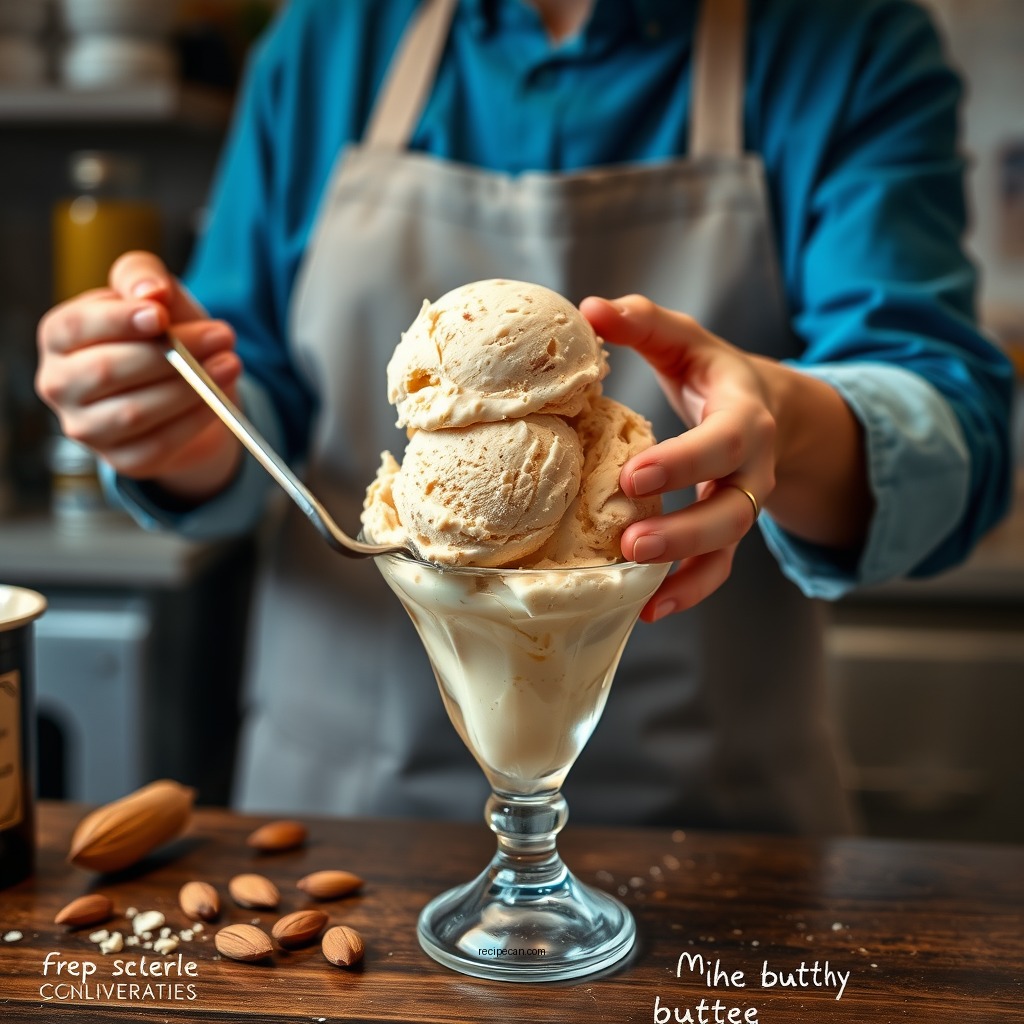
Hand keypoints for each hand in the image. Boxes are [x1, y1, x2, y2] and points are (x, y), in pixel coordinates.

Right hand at [36, 251, 242, 501]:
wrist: (184, 387)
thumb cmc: (160, 335)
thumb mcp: (154, 294)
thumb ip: (143, 277)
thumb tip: (152, 292)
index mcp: (59, 337)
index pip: (75, 327)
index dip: (118, 320)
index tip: (161, 315)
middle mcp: (60, 385)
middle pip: (106, 371)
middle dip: (170, 353)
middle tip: (222, 335)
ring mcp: (87, 428)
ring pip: (134, 412)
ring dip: (190, 387)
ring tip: (231, 364)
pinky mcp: (123, 459)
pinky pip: (160, 443)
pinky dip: (195, 419)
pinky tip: (220, 398)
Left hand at [582, 294, 870, 621]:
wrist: (765, 408)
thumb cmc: (711, 373)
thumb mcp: (684, 340)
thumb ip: (643, 322)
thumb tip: (588, 308)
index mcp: (744, 416)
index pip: (723, 441)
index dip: (683, 461)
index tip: (632, 476)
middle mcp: (753, 469)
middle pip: (733, 510)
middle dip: (684, 530)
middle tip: (630, 542)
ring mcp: (742, 505)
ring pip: (727, 548)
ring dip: (683, 569)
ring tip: (634, 585)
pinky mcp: (726, 532)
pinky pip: (716, 570)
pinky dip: (687, 592)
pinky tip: (647, 610)